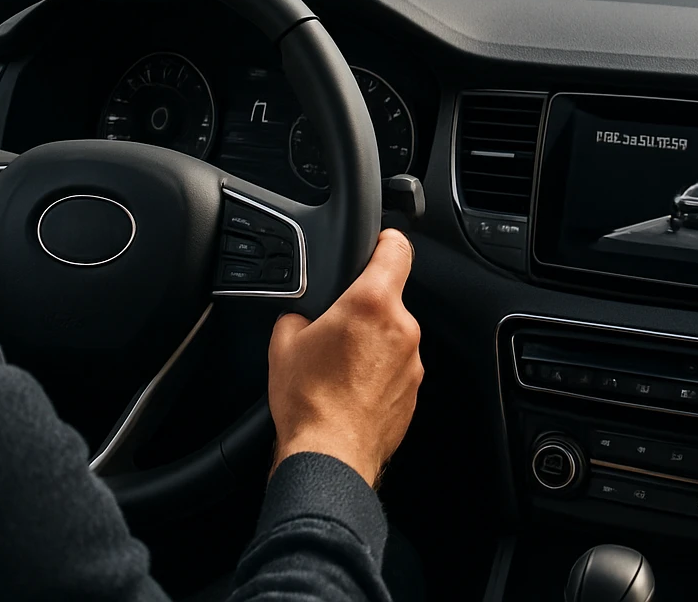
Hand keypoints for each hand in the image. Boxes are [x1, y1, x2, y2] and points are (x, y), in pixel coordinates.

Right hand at [267, 229, 423, 486]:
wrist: (329, 456)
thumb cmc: (308, 402)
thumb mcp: (284, 342)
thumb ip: (299, 313)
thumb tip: (303, 315)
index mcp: (371, 304)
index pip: (396, 250)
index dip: (387, 240)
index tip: (380, 242)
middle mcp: (401, 328)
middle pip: (389, 300)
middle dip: (364, 310)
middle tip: (334, 331)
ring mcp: (412, 363)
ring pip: (392, 337)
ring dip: (371, 345)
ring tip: (338, 369)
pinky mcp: (413, 392)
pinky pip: (395, 369)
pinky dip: (377, 374)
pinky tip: (349, 390)